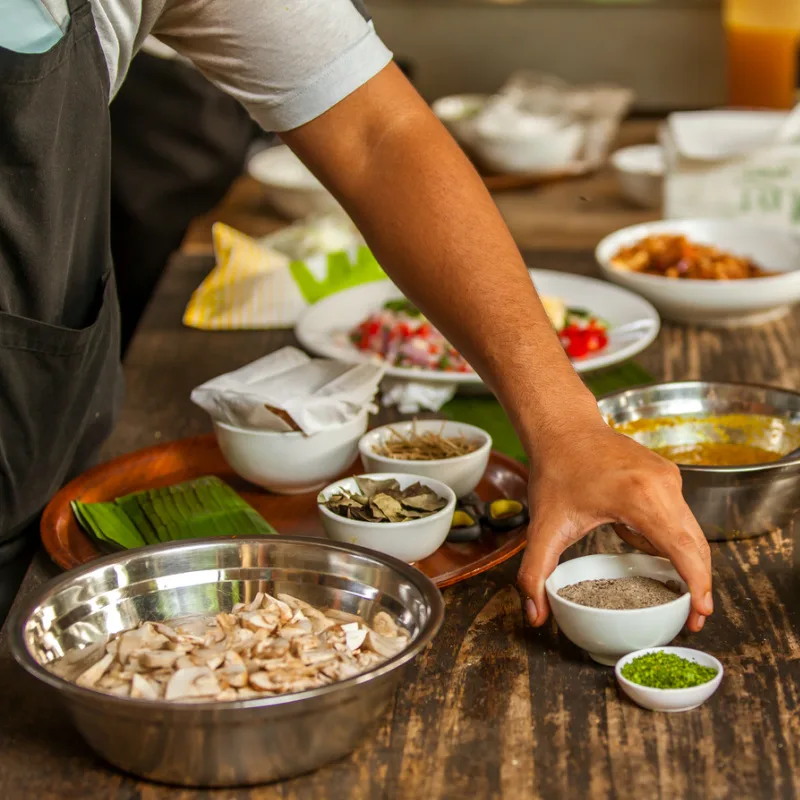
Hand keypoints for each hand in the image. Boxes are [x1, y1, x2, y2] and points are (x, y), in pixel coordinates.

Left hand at [517, 422, 712, 632]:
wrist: (563, 427)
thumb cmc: (556, 470)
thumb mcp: (543, 527)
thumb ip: (534, 574)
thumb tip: (535, 616)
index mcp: (641, 497)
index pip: (683, 549)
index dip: (697, 586)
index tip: (700, 616)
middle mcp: (663, 484)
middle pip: (695, 544)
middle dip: (695, 582)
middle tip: (688, 616)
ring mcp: (668, 476)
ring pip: (688, 530)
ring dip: (678, 559)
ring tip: (656, 581)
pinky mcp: (666, 474)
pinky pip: (677, 515)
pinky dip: (665, 535)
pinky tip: (631, 537)